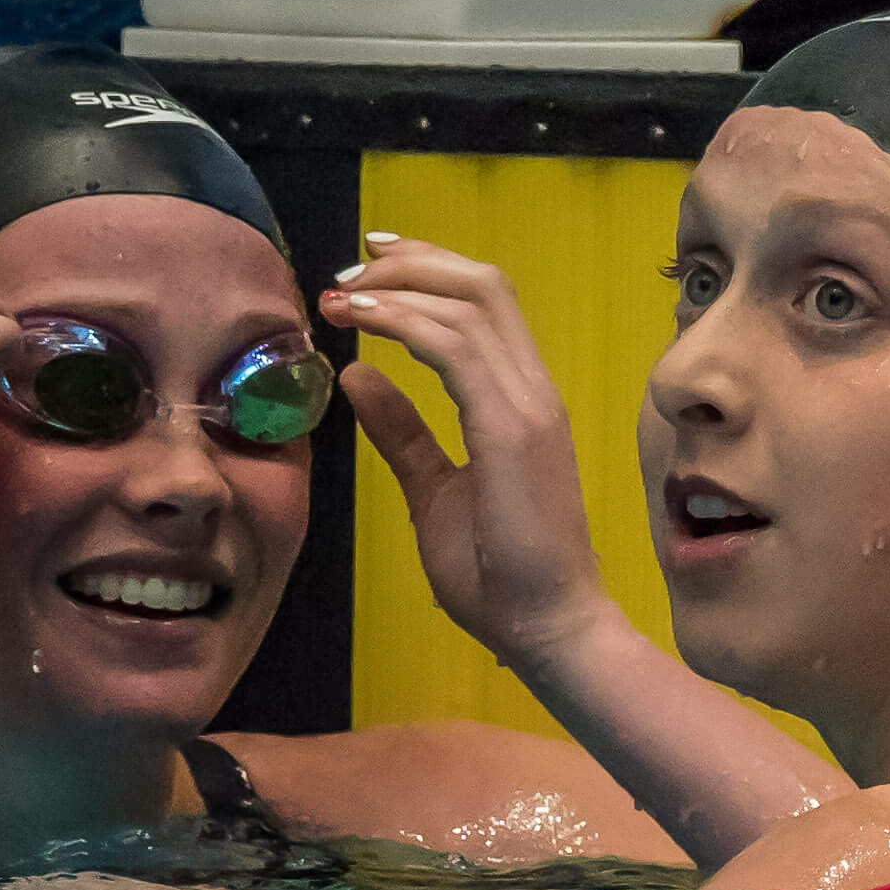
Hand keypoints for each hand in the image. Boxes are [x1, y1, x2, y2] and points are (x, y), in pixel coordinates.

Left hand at [320, 238, 610, 665]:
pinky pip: (459, 349)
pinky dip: (407, 323)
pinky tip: (364, 325)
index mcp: (520, 400)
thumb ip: (403, 432)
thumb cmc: (498, 573)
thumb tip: (358, 376)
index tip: (366, 268)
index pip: (483, 303)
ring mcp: (529, 406)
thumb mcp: (433, 489)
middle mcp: (532, 389)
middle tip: (349, 269)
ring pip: (472, 303)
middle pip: (481, 284)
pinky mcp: (515, 430)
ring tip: (344, 295)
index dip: (425, 270)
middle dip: (411, 261)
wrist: (545, 627)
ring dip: (399, 287)